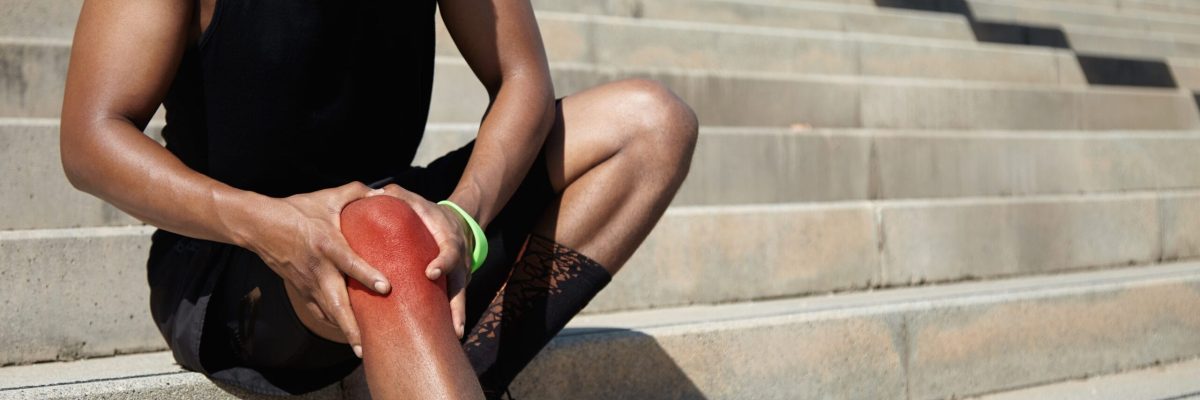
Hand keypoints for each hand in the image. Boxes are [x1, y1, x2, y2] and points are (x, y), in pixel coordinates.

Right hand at [242, 182, 390, 356]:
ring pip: (328, 313)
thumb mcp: (327, 197)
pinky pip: (319, 312)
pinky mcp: (301, 290)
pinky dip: (334, 324)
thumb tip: (384, 193)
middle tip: (368, 346)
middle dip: (352, 327)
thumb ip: (357, 193)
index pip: (349, 262)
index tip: (386, 288)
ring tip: (363, 350)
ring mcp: (307, 283)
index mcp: (327, 244)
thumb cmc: (297, 210)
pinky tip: (349, 336)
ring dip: (344, 332)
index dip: (367, 275)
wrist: (259, 225)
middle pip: (336, 303)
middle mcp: (318, 269)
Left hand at [370, 184, 472, 337]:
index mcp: (451, 238)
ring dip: (457, 318)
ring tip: (452, 338)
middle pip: (462, 284)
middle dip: (457, 305)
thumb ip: (400, 197)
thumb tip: (378, 193)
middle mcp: (461, 260)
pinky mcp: (456, 286)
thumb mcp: (418, 202)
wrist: (458, 223)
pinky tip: (443, 338)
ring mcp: (461, 275)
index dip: (443, 262)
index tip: (431, 274)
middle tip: (452, 325)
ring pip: (461, 298)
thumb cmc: (429, 214)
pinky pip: (453, 304)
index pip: (450, 250)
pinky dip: (450, 320)